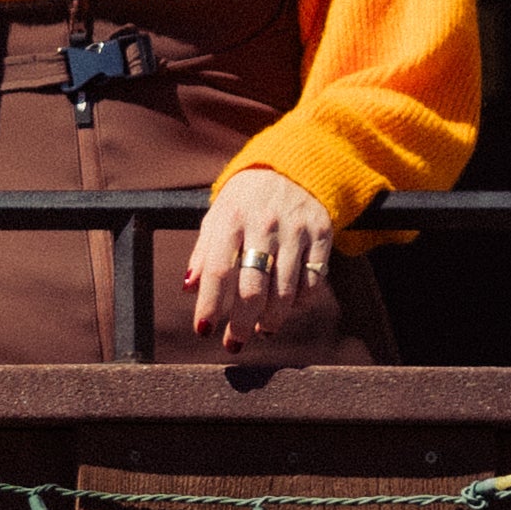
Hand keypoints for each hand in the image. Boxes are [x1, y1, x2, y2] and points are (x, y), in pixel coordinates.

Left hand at [186, 166, 333, 344]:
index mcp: (231, 218)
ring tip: (263, 330)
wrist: (292, 167)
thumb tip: (188, 290)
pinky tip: (288, 308)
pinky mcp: (322, 235)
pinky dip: (300, 303)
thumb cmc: (246, 200)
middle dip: (241, 323)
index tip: (204, 331)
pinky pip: (313, 281)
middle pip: (252, 288)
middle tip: (234, 342)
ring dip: (272, 320)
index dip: (209, 305)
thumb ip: (203, 253)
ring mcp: (296, 230)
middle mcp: (264, 224)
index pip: (217, 270)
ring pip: (285, 291)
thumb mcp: (218, 216)